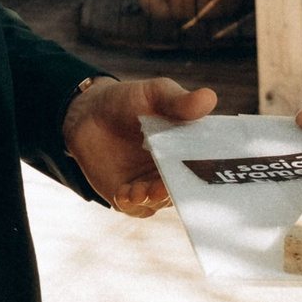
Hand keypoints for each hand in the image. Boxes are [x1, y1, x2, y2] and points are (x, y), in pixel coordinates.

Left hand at [62, 75, 215, 216]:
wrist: (89, 113)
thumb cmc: (129, 100)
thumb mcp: (155, 94)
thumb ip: (179, 100)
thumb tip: (208, 98)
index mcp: (189, 149)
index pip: (208, 164)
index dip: (212, 170)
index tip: (212, 171)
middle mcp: (173, 172)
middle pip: (186, 187)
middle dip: (181, 189)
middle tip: (172, 184)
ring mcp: (150, 185)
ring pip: (161, 200)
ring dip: (156, 197)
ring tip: (146, 190)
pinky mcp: (127, 195)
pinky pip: (134, 207)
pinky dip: (133, 203)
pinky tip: (127, 193)